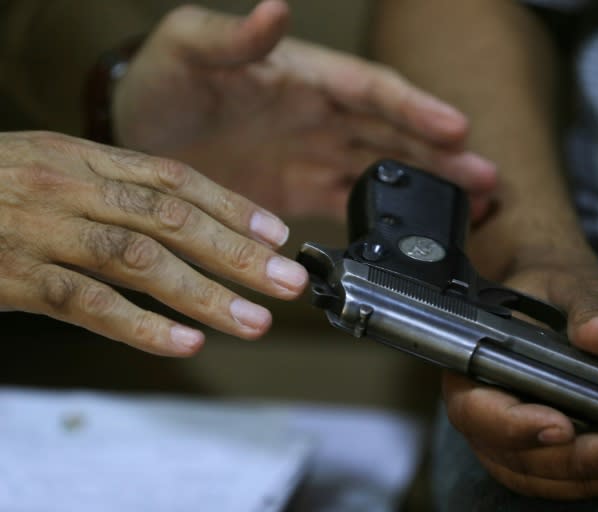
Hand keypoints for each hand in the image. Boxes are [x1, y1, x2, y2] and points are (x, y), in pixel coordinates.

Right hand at [0, 131, 307, 355]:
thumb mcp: (52, 166)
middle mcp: (69, 186)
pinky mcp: (12, 276)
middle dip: (236, 251)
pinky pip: (85, 303)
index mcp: (83, 156)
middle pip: (170, 218)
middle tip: (287, 281)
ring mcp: (41, 230)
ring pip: (137, 260)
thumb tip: (187, 218)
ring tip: (252, 321)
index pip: (175, 178)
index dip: (232, 206)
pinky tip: (184, 343)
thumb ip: (114, 187)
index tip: (277, 234)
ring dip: (203, 293)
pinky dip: (140, 326)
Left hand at [113, 0, 496, 220]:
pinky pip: (352, 205)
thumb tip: (275, 7)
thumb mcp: (187, 48)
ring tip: (476, 204)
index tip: (457, 127)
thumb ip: (234, 37)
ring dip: (429, 186)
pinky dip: (384, 219)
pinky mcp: (300, 194)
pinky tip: (414, 233)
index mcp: (304, 75)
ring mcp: (314, 156)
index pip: (372, 90)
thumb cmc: (160, 82)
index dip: (415, 108)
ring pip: (385, 170)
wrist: (136, 137)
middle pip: (394, 134)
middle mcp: (320, 116)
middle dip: (442, 155)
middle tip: (489, 176)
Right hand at [443, 227, 597, 499]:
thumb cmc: (557, 291)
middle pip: (506, 451)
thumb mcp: (576, 284)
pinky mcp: (534, 446)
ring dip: (582, 478)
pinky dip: (589, 481)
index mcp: (475, 357)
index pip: (476, 406)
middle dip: (566, 460)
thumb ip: (588, 305)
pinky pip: (551, 478)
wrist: (559, 300)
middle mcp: (481, 401)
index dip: (513, 425)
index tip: (562, 426)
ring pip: (529, 472)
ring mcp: (505, 430)